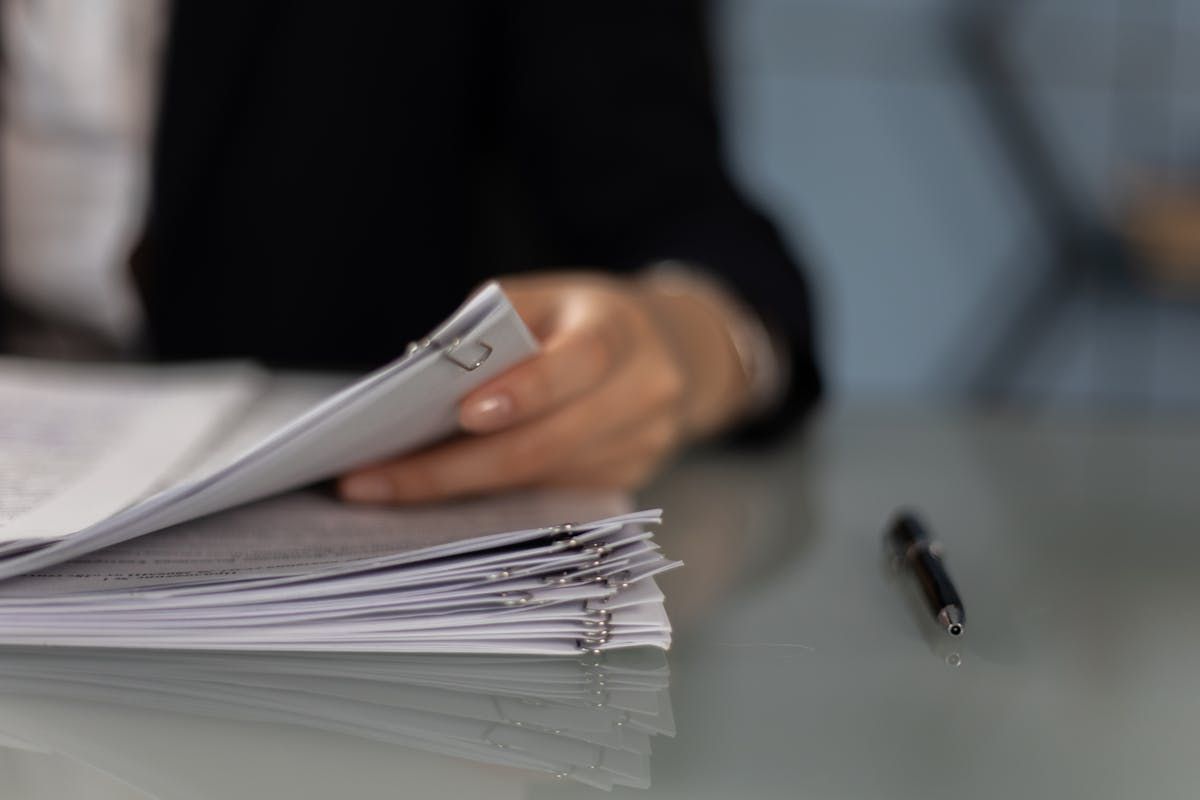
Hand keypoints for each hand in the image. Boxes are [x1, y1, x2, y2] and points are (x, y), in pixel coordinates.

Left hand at [338, 272, 753, 503]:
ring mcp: (642, 446)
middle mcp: (644, 393)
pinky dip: (488, 495)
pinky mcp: (627, 480)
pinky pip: (547, 496)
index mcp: (621, 330)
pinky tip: (434, 492)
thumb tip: (417, 382)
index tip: (459, 413)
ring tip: (382, 488)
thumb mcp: (546, 298)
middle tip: (373, 481)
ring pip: (539, 480)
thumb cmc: (584, 318)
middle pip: (546, 444)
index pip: (578, 364)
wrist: (673, 352)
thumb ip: (491, 330)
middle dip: (452, 469)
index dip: (523, 392)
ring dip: (457, 489)